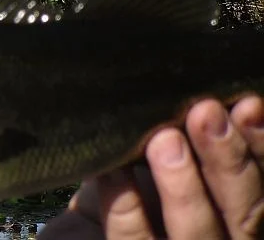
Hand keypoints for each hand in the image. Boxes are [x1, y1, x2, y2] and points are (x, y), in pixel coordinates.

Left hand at [43, 96, 263, 238]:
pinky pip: (134, 239)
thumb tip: (187, 94)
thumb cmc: (120, 192)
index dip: (260, 147)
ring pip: (198, 235)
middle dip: (229, 161)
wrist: (73, 237)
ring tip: (164, 140)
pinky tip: (112, 170)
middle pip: (246, 216)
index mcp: (232, 215)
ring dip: (184, 186)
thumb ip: (178, 138)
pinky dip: (124, 203)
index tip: (248, 104)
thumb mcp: (150, 162)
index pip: (261, 187)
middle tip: (205, 111)